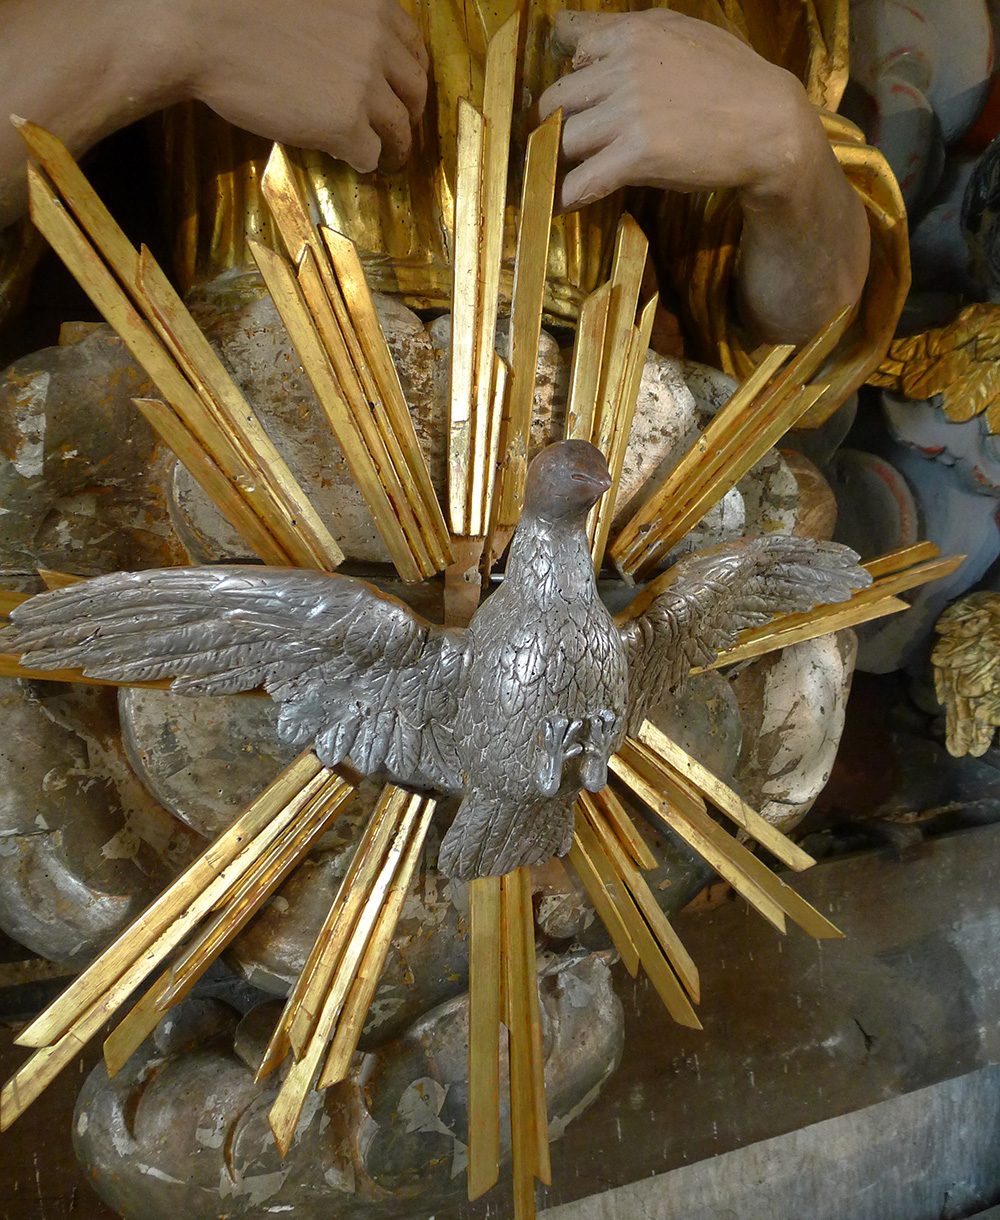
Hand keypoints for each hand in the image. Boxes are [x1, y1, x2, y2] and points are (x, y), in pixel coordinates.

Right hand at [171, 0, 428, 173]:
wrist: (201, 27)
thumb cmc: (238, 5)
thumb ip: (342, 18)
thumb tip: (349, 50)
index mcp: (373, 3)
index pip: (413, 45)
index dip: (410, 73)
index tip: (403, 90)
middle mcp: (378, 42)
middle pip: (415, 90)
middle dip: (411, 114)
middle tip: (400, 132)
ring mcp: (365, 86)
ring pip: (399, 129)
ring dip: (395, 149)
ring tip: (387, 161)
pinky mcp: (346, 124)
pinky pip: (370, 155)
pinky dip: (364, 163)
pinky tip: (352, 164)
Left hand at [538, 9, 821, 211]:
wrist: (770, 124)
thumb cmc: (735, 81)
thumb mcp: (687, 35)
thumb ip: (638, 39)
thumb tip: (589, 45)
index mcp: (634, 32)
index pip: (570, 37)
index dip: (564, 69)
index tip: (569, 94)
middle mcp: (624, 66)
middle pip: (556, 97)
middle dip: (553, 124)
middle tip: (559, 145)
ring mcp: (629, 111)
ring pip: (563, 139)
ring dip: (559, 162)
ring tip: (563, 176)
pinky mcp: (637, 154)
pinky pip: (582, 179)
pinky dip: (566, 195)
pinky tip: (563, 204)